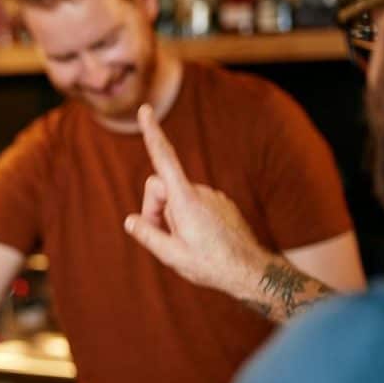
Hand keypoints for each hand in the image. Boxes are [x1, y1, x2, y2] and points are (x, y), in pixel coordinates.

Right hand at [124, 105, 272, 299]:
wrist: (251, 272)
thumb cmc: (211, 265)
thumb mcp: (171, 255)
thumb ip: (147, 234)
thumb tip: (131, 220)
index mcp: (185, 200)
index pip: (164, 160)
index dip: (153, 134)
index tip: (145, 110)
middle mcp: (199, 191)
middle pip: (160, 187)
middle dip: (154, 208)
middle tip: (163, 237)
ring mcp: (212, 196)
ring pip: (176, 198)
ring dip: (171, 217)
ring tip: (187, 243)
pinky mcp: (220, 203)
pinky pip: (193, 203)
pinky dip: (187, 217)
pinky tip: (201, 240)